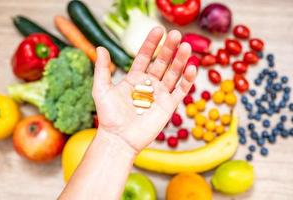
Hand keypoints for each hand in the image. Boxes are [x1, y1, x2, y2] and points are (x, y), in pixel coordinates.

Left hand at [92, 27, 196, 151]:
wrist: (119, 139)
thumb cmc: (109, 116)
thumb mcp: (101, 89)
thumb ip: (102, 69)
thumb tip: (100, 48)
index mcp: (134, 78)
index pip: (145, 56)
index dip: (151, 43)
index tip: (158, 29)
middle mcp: (149, 84)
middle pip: (162, 62)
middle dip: (168, 48)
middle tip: (175, 34)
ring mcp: (160, 95)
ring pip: (173, 74)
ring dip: (180, 60)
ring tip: (186, 46)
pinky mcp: (168, 106)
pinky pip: (180, 90)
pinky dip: (187, 79)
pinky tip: (191, 67)